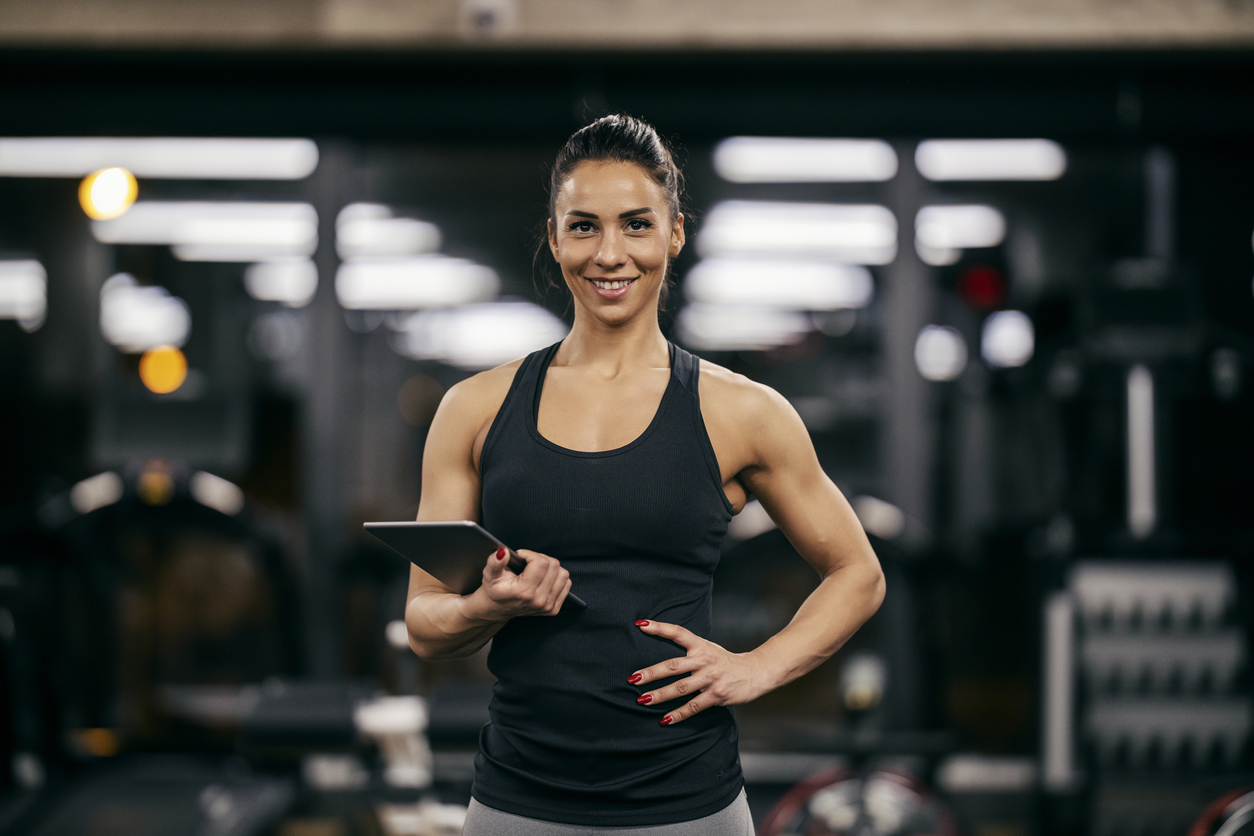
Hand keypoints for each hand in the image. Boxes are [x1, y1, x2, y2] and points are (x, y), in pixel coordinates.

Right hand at [468, 547, 570, 620]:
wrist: (497, 609)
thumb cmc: (494, 589)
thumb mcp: (490, 574)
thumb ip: (495, 562)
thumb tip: (503, 552)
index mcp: (524, 592)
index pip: (541, 563)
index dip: (531, 554)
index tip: (522, 556)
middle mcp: (539, 601)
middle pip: (554, 566)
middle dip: (541, 559)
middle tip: (528, 562)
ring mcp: (547, 606)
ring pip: (563, 574)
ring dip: (551, 568)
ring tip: (537, 569)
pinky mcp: (553, 609)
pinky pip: (566, 584)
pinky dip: (557, 578)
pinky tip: (543, 579)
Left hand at [629, 620, 770, 725]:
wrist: (755, 672)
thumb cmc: (725, 662)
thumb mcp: (709, 649)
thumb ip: (689, 651)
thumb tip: (663, 659)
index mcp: (701, 646)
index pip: (678, 632)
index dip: (659, 627)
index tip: (641, 624)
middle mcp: (704, 660)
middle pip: (673, 666)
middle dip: (652, 673)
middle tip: (633, 678)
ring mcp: (710, 678)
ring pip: (680, 688)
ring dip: (660, 695)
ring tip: (642, 700)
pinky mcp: (716, 695)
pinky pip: (693, 706)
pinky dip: (678, 714)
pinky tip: (665, 719)